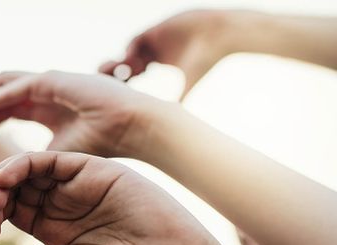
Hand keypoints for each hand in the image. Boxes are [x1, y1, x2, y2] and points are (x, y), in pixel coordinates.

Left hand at [0, 71, 157, 160]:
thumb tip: (10, 183)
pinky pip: (12, 89)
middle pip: (0, 96)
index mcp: (46, 108)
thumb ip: (34, 163)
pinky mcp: (50, 81)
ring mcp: (46, 83)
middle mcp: (44, 92)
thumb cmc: (105, 146)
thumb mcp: (58, 159)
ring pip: (1, 86)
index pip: (7, 109)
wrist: (133, 129)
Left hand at [0, 152, 223, 244]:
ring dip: (0, 182)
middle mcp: (60, 203)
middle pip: (10, 189)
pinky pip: (49, 159)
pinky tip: (5, 180)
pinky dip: (22, 165)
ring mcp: (75, 185)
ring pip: (24, 171)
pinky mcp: (92, 169)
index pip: (4, 213)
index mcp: (50, 229)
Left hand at [99, 10, 232, 99]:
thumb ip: (180, 97)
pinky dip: (132, 52)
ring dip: (126, 64)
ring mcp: (153, 40)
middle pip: (127, 61)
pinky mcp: (156, 30)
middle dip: (121, 74)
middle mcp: (153, 50)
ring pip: (130, 53)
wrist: (219, 33)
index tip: (126, 94)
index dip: (127, 82)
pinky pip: (136, 40)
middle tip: (119, 87)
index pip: (134, 72)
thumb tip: (176, 120)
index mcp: (158, 61)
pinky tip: (136, 63)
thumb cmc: (206, 59)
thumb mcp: (189, 81)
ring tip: (130, 77)